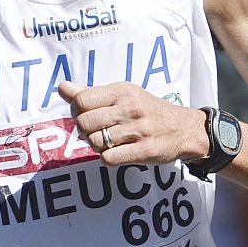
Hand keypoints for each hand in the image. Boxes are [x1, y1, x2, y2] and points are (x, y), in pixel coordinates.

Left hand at [56, 80, 207, 166]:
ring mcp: (138, 130)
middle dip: (84, 131)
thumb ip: (91, 93)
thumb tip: (63, 87)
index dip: (76, 112)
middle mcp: (130, 108)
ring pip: (95, 142)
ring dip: (97, 146)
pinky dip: (108, 158)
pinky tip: (118, 152)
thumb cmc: (147, 111)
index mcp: (122, 91)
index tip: (86, 116)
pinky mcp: (144, 151)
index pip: (80, 100)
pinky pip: (108, 159)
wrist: (184, 128)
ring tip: (109, 142)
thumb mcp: (123, 95)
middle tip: (96, 132)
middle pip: (84, 123)